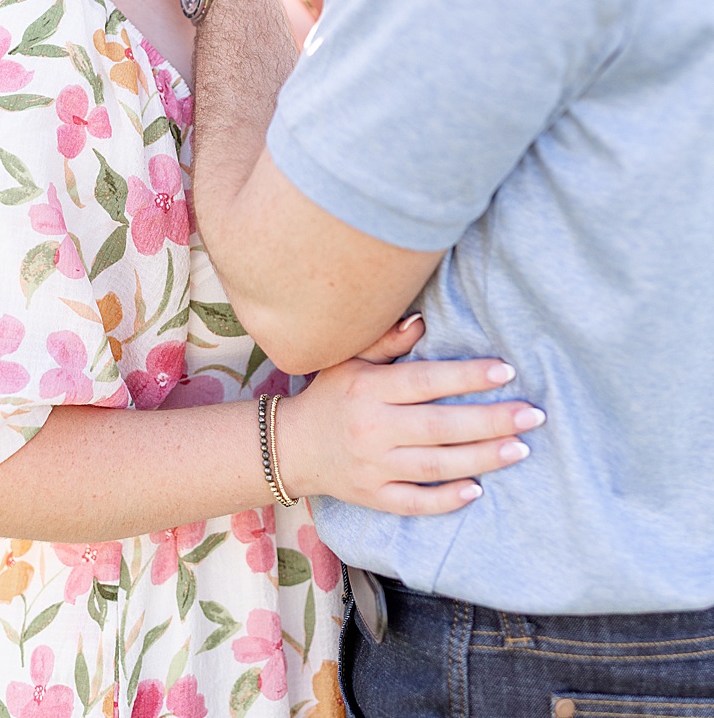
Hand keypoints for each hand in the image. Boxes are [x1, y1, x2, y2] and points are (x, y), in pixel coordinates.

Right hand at [275, 315, 542, 515]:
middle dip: (490, 421)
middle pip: (439, 426)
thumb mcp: (348, 360)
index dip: (466, 376)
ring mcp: (372, 465)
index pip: (424, 381)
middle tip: (533, 415)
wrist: (289, 446)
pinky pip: (415, 501)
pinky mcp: (373, 495)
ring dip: (482, 458)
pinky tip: (477, 490)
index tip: (506, 372)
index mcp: (367, 389)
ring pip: (435, 465)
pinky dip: (446, 499)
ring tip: (521, 448)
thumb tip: (424, 321)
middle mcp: (371, 428)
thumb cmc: (330, 396)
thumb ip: (386, 341)